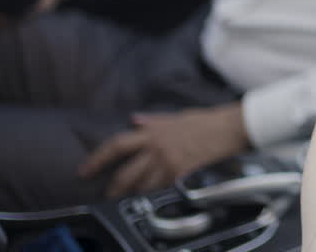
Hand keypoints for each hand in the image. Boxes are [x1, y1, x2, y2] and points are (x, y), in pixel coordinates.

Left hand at [79, 103, 250, 197]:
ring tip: (131, 200)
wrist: (231, 127)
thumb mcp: (177, 116)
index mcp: (153, 132)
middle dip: (113, 188)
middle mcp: (157, 148)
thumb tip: (134, 120)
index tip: (85, 170)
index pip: (116, 145)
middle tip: (107, 196)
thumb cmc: (207, 121)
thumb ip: (153, 120)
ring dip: (135, 195)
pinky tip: (154, 198)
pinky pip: (162, 189)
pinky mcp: (182, 173)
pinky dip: (156, 195)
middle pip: (125, 173)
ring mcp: (169, 162)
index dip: (97, 159)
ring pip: (142, 186)